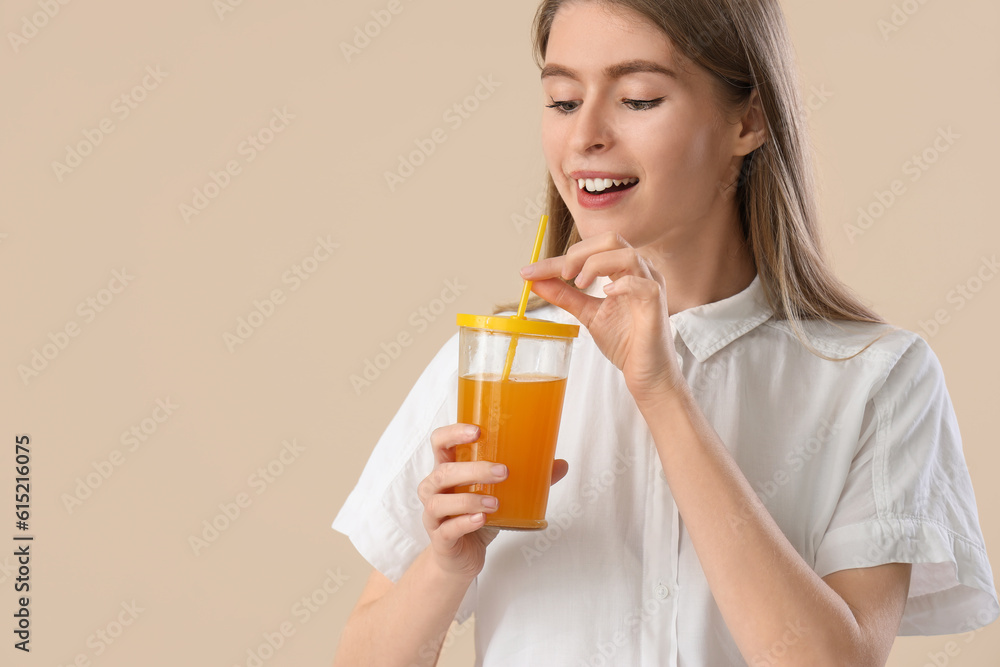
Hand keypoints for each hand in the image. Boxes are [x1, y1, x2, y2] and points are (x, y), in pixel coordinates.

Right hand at [418, 423, 568, 579]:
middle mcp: (434, 490)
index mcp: (447, 470)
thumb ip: (526, 481)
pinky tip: (482, 520)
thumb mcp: (501, 496)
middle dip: (473, 470)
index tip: (478, 431)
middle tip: (502, 471)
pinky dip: (465, 523)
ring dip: (469, 499)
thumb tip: (561, 464)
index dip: (453, 433)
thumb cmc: (477, 518)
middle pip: (443, 472)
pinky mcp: (440, 539)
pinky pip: (447, 529)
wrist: (461, 559)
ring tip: (495, 503)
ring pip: (439, 502)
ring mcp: (434, 516)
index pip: (439, 443)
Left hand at [519, 231, 681, 399]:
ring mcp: (651, 285)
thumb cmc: (625, 342)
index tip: (529, 272)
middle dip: (579, 253)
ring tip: (579, 283)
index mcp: (623, 270)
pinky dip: (622, 284)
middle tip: (562, 274)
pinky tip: (606, 293)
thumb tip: (536, 281)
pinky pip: (643, 284)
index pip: (590, 251)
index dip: (557, 259)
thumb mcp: (587, 314)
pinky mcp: (657, 304)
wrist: (647, 374)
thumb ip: (565, 296)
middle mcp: (639, 272)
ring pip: (627, 254)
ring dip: (596, 264)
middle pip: (611, 239)